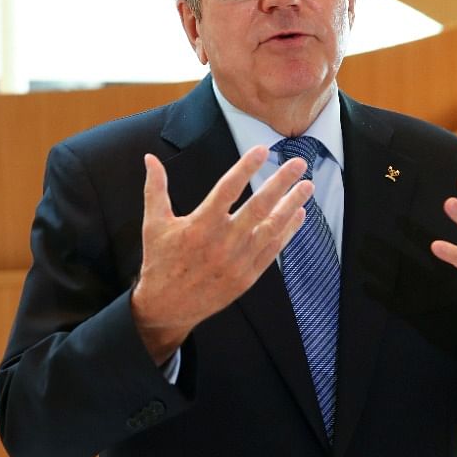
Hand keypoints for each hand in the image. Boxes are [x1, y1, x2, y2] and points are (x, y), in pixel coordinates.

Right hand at [131, 146, 312, 363]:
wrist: (167, 306)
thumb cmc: (160, 261)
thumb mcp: (154, 223)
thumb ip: (155, 188)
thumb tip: (150, 159)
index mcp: (200, 225)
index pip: (228, 189)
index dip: (246, 167)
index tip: (263, 150)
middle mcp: (223, 242)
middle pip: (259, 206)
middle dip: (281, 182)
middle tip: (297, 163)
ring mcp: (238, 260)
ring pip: (272, 228)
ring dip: (292, 205)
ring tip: (307, 186)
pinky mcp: (247, 276)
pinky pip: (272, 250)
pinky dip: (287, 231)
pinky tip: (298, 215)